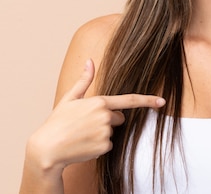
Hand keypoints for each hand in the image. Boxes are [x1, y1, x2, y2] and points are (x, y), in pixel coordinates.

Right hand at [27, 59, 165, 172]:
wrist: (47, 149)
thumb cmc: (57, 122)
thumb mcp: (70, 99)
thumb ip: (84, 81)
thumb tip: (89, 61)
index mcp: (99, 102)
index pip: (129, 100)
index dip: (148, 100)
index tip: (162, 101)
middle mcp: (105, 116)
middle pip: (119, 118)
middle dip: (108, 121)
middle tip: (87, 124)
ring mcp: (106, 132)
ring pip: (112, 132)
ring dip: (102, 134)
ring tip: (83, 134)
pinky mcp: (104, 146)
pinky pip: (108, 145)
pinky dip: (99, 146)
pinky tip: (84, 144)